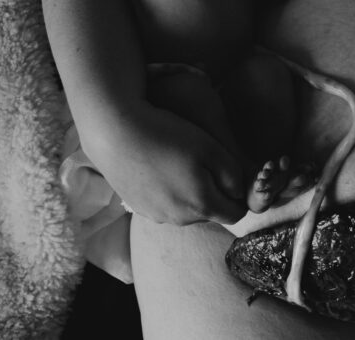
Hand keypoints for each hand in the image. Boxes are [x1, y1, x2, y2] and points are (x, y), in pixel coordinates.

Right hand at [86, 105, 247, 226]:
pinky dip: (167, 190)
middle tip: (203, 162)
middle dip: (214, 192)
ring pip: (186, 209)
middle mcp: (179, 219)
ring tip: (178, 161)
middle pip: (210, 212)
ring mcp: (156, 216)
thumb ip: (233, 175)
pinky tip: (159, 166)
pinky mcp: (138, 208)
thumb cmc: (168, 136)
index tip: (230, 173)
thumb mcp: (211, 148)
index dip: (238, 195)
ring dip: (190, 192)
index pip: (235, 214)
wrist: (115, 133)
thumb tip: (239, 193)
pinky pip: (164, 205)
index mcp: (202, 205)